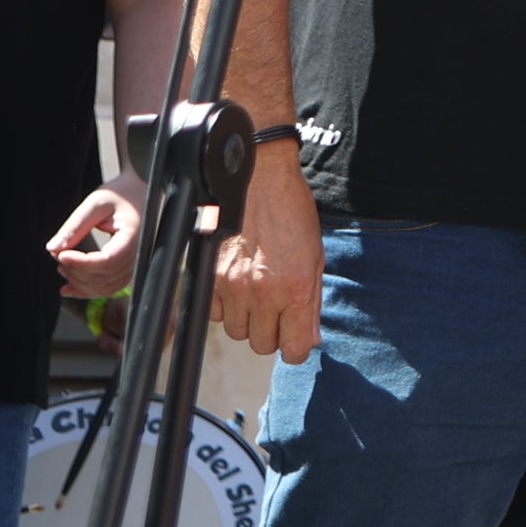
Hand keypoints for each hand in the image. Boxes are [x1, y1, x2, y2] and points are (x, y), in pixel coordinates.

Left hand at [49, 173, 145, 298]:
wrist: (139, 191)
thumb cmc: (121, 193)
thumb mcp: (96, 203)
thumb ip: (75, 226)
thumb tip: (53, 249)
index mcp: (133, 236)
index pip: (107, 261)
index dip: (81, 263)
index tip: (61, 255)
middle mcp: (137, 254)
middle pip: (104, 277)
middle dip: (76, 271)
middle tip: (58, 255)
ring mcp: (133, 263)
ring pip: (105, 287)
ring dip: (80, 283)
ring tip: (63, 266)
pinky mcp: (127, 268)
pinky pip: (108, 287)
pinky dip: (88, 291)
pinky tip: (69, 288)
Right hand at [211, 147, 322, 364]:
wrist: (259, 177)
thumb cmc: (292, 213)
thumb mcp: (316, 257)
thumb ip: (312, 302)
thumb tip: (308, 340)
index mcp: (296, 289)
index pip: (293, 349)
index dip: (296, 347)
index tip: (296, 339)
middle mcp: (263, 292)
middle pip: (262, 345)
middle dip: (273, 333)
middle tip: (278, 312)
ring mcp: (232, 286)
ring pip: (236, 332)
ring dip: (248, 320)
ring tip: (258, 294)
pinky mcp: (209, 277)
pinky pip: (214, 313)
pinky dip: (225, 307)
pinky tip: (237, 286)